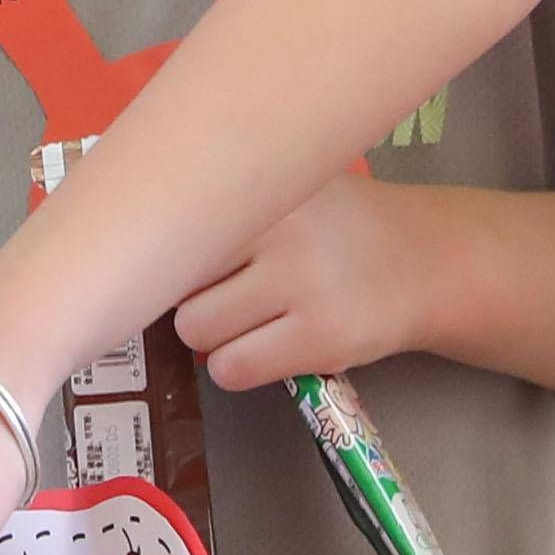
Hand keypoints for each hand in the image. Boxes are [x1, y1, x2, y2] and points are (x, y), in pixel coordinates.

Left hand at [175, 170, 437, 391]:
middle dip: (188, 296)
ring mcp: (304, 286)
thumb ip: (226, 196)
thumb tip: (131, 233)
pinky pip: (232, 369)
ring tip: (244, 320)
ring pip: (196, 330)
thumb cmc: (337, 225)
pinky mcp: (321, 339)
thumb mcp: (291, 185)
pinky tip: (262, 348)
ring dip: (210, 335)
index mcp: (267, 185)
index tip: (166, 258)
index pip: (174, 223)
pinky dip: (236, 366)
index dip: (164, 250)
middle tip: (220, 292)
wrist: (424, 261)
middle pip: (175, 282)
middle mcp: (284, 231)